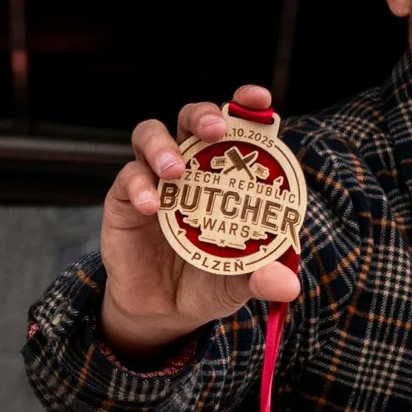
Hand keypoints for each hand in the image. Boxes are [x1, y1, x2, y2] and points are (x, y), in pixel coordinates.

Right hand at [98, 83, 301, 358]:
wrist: (163, 311)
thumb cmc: (208, 280)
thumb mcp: (240, 281)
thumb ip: (263, 277)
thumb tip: (287, 284)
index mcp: (225, 174)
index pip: (237, 129)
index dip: (247, 107)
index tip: (260, 100)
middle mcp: (190, 166)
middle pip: (191, 119)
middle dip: (204, 114)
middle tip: (216, 130)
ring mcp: (155, 178)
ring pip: (151, 135)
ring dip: (163, 145)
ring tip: (176, 170)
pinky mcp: (124, 197)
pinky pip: (128, 178)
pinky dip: (140, 186)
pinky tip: (152, 206)